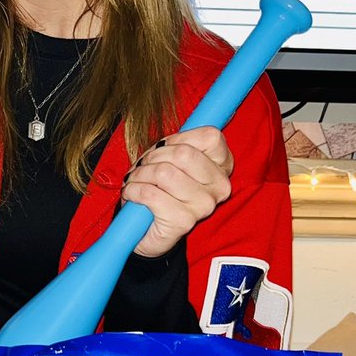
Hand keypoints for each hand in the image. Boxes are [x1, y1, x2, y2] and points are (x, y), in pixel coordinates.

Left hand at [122, 127, 232, 257]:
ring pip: (164, 172)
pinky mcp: (184, 222)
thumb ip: (178, 141)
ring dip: (140, 175)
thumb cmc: (159, 188)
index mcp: (222, 166)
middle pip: (183, 153)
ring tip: (136, 182)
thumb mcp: (169, 158)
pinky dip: (133, 191)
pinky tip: (132, 195)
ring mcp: (204, 205)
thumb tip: (181, 127)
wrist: (144, 229)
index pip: (211, 137)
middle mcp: (220, 186)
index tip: (164, 150)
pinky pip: (150, 194)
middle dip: (153, 157)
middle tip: (143, 168)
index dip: (178, 138)